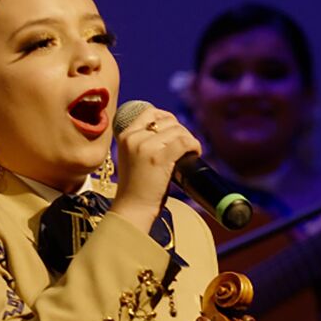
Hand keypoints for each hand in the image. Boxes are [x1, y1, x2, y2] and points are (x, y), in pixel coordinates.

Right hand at [110, 106, 201, 233]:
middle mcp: (133, 137)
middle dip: (181, 131)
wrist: (132, 208)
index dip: (167, 118)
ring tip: (189, 152)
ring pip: (178, 130)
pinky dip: (194, 146)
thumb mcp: (133, 157)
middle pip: (167, 120)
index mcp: (125, 135)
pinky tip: (195, 154)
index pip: (150, 112)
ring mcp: (145, 146)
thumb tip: (172, 129)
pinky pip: (184, 142)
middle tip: (184, 147)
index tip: (174, 131)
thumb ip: (144, 141)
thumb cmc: (136, 186)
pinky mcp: (159, 157)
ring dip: (189, 140)